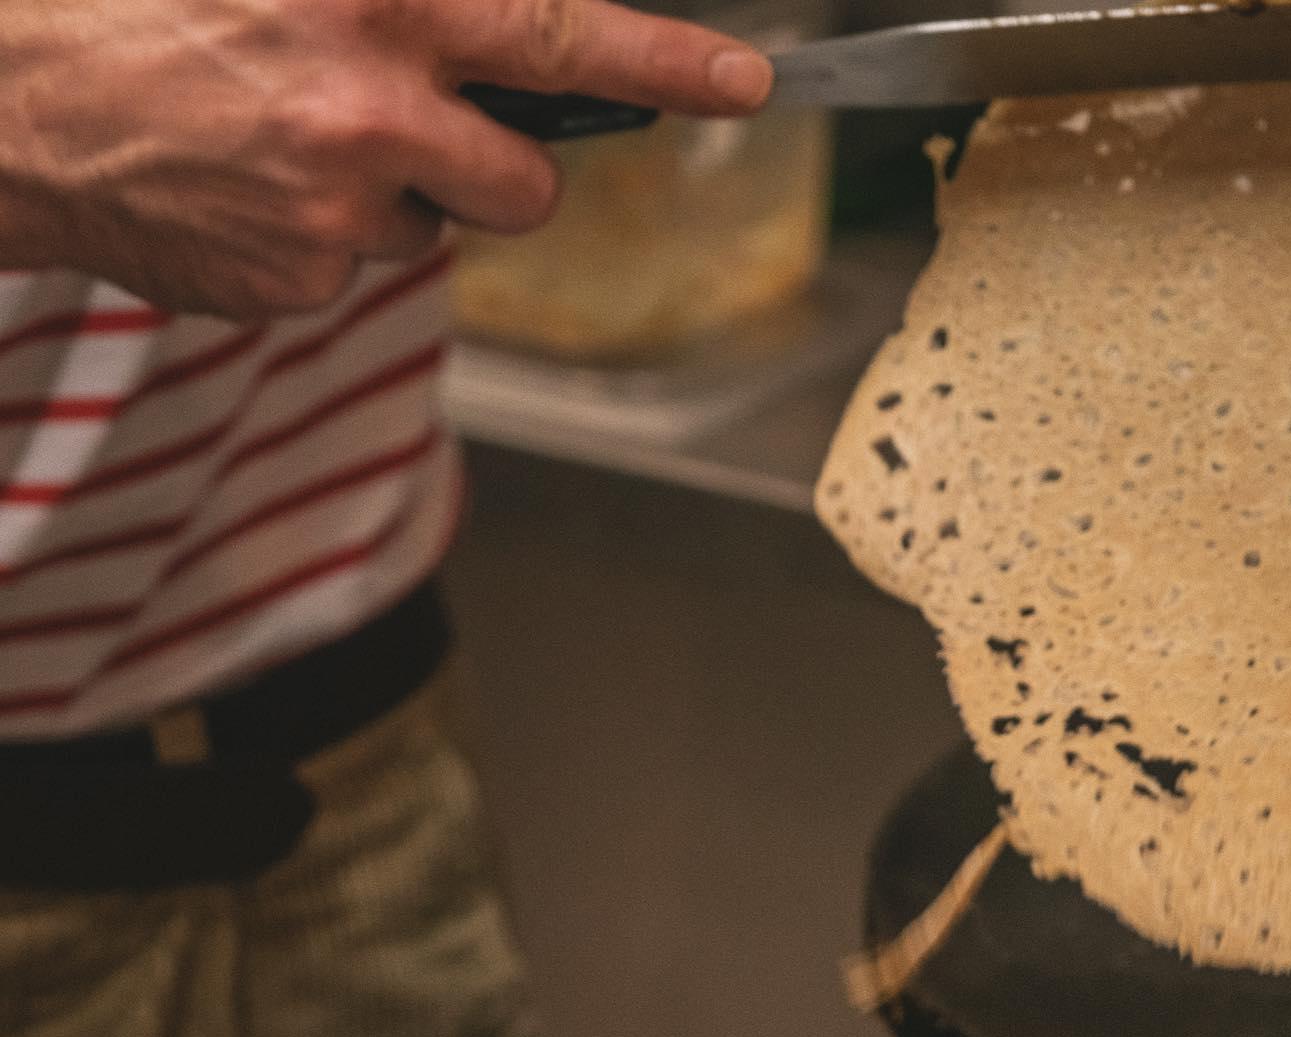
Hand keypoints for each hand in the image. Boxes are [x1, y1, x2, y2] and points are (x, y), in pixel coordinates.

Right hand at [0, 0, 773, 317]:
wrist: (13, 100)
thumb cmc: (140, 7)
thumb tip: (498, 33)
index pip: (562, 33)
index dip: (667, 61)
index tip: (743, 82)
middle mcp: (370, 105)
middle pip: (524, 182)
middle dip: (500, 171)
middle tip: (426, 132)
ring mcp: (335, 208)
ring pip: (432, 230)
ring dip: (393, 197)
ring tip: (288, 141)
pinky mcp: (297, 281)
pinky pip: (356, 269)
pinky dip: (322, 239)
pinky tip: (251, 188)